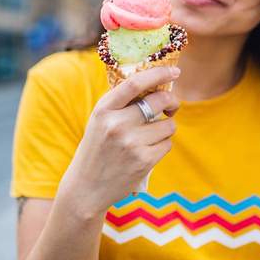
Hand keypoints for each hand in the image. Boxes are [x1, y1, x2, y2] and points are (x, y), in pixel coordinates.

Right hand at [57, 66, 180, 218]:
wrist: (86, 189)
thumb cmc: (97, 149)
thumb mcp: (100, 121)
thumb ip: (122, 103)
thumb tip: (158, 84)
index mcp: (103, 109)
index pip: (134, 83)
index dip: (158, 73)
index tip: (174, 70)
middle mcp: (116, 124)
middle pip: (159, 101)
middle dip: (171, 101)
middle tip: (171, 105)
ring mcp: (131, 143)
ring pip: (168, 125)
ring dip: (166, 128)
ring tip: (149, 137)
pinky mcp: (144, 161)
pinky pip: (168, 144)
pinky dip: (163, 145)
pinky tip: (147, 151)